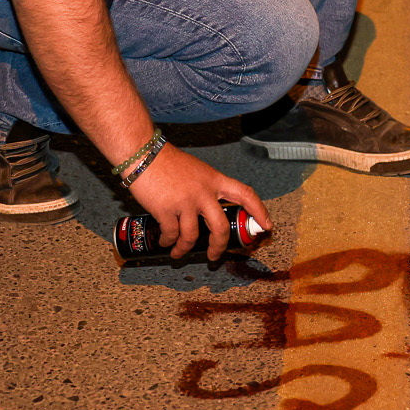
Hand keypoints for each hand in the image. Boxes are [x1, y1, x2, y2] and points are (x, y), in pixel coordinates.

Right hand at [127, 145, 272, 260]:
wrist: (142, 153)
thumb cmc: (166, 161)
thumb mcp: (196, 170)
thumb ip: (205, 187)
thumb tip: (209, 208)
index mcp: (214, 179)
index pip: (245, 194)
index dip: (259, 211)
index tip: (266, 225)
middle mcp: (203, 192)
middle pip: (220, 227)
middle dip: (219, 246)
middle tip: (214, 256)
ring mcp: (185, 202)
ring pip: (192, 236)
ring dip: (185, 249)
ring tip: (179, 253)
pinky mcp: (166, 209)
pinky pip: (171, 234)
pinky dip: (168, 242)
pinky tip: (165, 242)